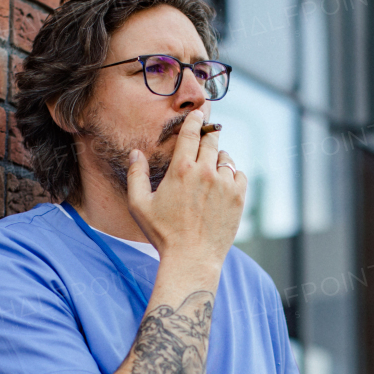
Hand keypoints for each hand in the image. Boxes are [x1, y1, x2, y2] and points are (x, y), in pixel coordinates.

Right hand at [126, 109, 245, 269]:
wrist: (192, 258)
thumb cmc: (163, 234)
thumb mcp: (140, 205)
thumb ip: (136, 175)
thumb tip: (135, 153)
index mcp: (181, 170)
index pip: (191, 133)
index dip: (195, 120)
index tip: (198, 114)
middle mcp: (205, 172)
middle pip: (210, 141)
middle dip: (207, 135)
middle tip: (206, 136)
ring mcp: (224, 184)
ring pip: (226, 157)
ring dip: (219, 158)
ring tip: (211, 169)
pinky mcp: (238, 197)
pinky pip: (239, 174)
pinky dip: (232, 174)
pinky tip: (222, 184)